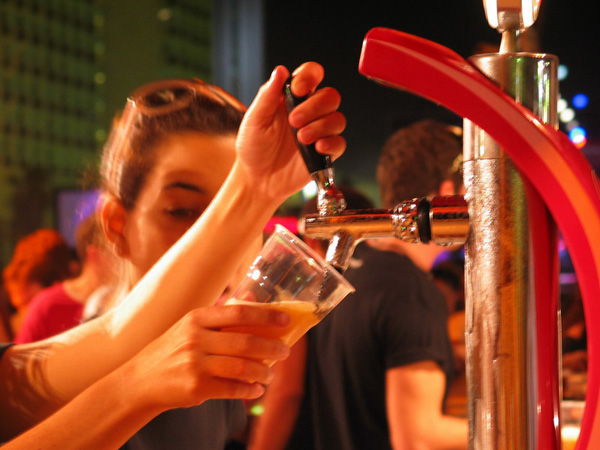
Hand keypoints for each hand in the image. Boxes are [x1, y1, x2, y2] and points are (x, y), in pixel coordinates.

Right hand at [123, 304, 290, 410]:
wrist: (141, 380)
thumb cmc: (173, 349)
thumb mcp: (191, 326)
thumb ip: (221, 315)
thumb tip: (253, 298)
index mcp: (197, 318)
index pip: (239, 312)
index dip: (266, 315)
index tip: (285, 320)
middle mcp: (196, 339)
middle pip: (245, 342)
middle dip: (271, 348)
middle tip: (285, 352)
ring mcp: (195, 364)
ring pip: (242, 367)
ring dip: (263, 372)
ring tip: (270, 375)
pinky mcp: (196, 387)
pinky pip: (232, 389)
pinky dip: (248, 390)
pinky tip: (255, 390)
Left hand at [234, 62, 345, 202]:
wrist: (257, 180)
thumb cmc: (253, 148)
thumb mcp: (254, 120)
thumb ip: (267, 96)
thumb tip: (280, 71)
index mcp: (292, 98)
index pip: (312, 74)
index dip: (310, 76)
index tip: (298, 89)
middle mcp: (310, 112)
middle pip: (331, 96)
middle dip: (315, 106)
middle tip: (294, 121)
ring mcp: (319, 132)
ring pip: (338, 118)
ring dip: (321, 126)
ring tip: (301, 138)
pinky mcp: (325, 153)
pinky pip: (340, 143)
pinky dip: (332, 143)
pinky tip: (317, 148)